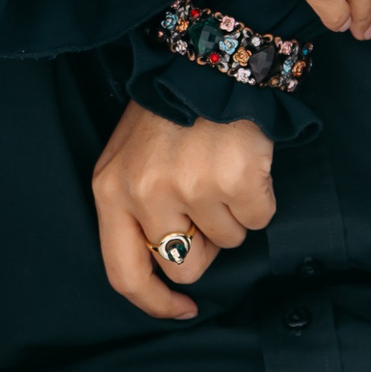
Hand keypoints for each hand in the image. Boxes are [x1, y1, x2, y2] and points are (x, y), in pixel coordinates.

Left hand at [92, 101, 276, 320]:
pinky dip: (258, 198)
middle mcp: (146, 193)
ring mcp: (192, 188)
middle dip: (204, 245)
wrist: (209, 63)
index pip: (125, 273)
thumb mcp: (128, 159)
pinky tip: (244, 165)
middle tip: (206, 201)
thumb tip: (168, 266)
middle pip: (184, 265)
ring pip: (228, 242)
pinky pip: (259, 220)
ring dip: (232, 214)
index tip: (182, 308)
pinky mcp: (236, 181)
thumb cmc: (168, 113)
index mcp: (111, 191)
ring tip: (221, 170)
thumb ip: (135, 210)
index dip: (156, 302)